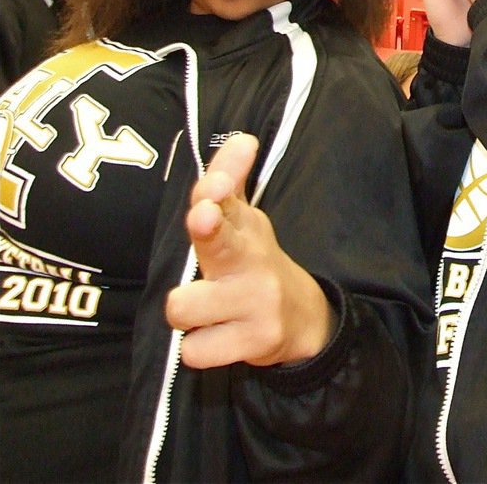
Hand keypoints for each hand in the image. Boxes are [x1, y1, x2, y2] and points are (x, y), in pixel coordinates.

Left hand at [165, 134, 333, 368]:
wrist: (303, 318)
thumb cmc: (255, 263)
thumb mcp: (246, 222)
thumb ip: (230, 180)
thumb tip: (241, 137)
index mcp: (244, 229)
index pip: (227, 201)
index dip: (216, 190)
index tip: (212, 184)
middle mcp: (252, 261)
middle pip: (221, 241)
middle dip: (208, 228)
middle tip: (203, 214)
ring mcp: (255, 302)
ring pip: (183, 308)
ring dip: (186, 314)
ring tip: (208, 310)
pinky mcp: (255, 342)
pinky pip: (195, 350)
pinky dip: (200, 348)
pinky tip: (221, 337)